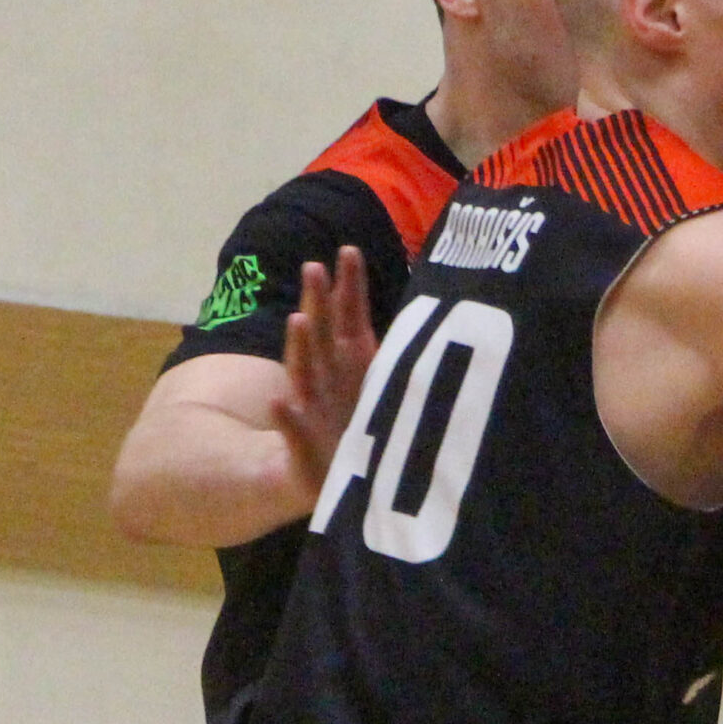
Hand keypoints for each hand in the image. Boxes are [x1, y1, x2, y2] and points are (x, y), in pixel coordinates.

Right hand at [273, 245, 377, 494]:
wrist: (326, 473)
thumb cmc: (363, 422)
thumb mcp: (385, 382)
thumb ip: (400, 350)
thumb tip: (443, 314)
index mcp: (349, 359)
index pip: (349, 314)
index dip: (349, 285)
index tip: (350, 250)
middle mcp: (327, 374)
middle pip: (321, 332)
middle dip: (317, 301)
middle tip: (314, 267)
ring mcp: (312, 404)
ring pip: (303, 371)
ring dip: (300, 347)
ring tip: (298, 320)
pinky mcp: (303, 440)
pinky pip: (293, 428)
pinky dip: (286, 417)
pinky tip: (280, 403)